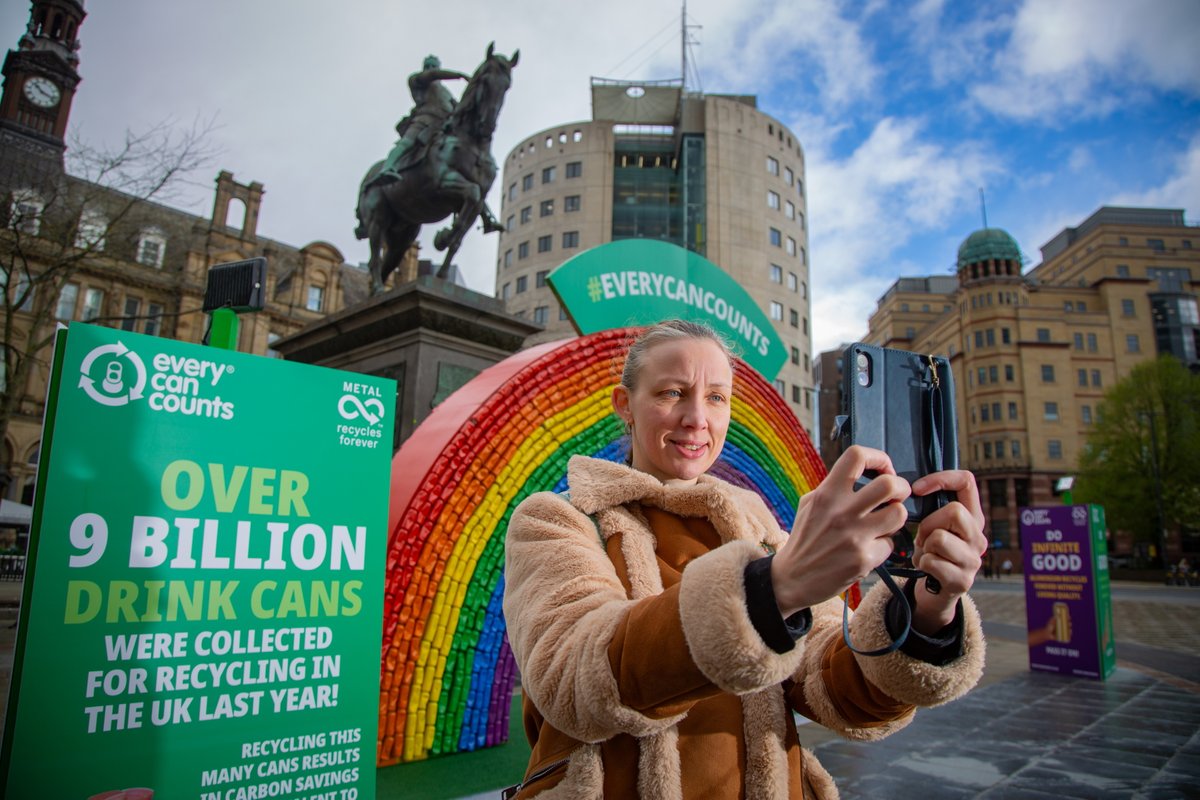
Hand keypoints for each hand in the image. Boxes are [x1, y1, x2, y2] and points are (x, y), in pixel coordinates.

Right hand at [771, 446, 910, 615]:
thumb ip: (833, 488)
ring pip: (899, 514)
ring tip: (884, 522)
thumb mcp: (809, 504)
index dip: (879, 457)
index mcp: (827, 494)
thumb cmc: (804, 539)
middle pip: (890, 485)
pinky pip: (890, 544)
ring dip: (896, 517)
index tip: (883, 468)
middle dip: (901, 487)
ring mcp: (854, 537)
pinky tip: (869, 548)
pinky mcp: (864, 559)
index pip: (857, 456)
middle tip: (896, 495)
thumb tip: (863, 475)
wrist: (792, 578)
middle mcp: (841, 512)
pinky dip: (883, 545)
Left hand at [909, 470, 986, 633]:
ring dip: (923, 546)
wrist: (936, 592)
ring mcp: (973, 560)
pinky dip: (921, 563)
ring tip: (925, 553)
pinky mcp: (962, 581)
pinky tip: (925, 568)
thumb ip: (933, 508)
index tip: (917, 489)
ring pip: (939, 538)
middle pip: (954, 511)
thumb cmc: (932, 552)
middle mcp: (979, 537)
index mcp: (973, 517)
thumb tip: (913, 488)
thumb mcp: (935, 526)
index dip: (941, 479)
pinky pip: (931, 561)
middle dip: (928, 523)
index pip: (967, 481)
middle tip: (923, 537)